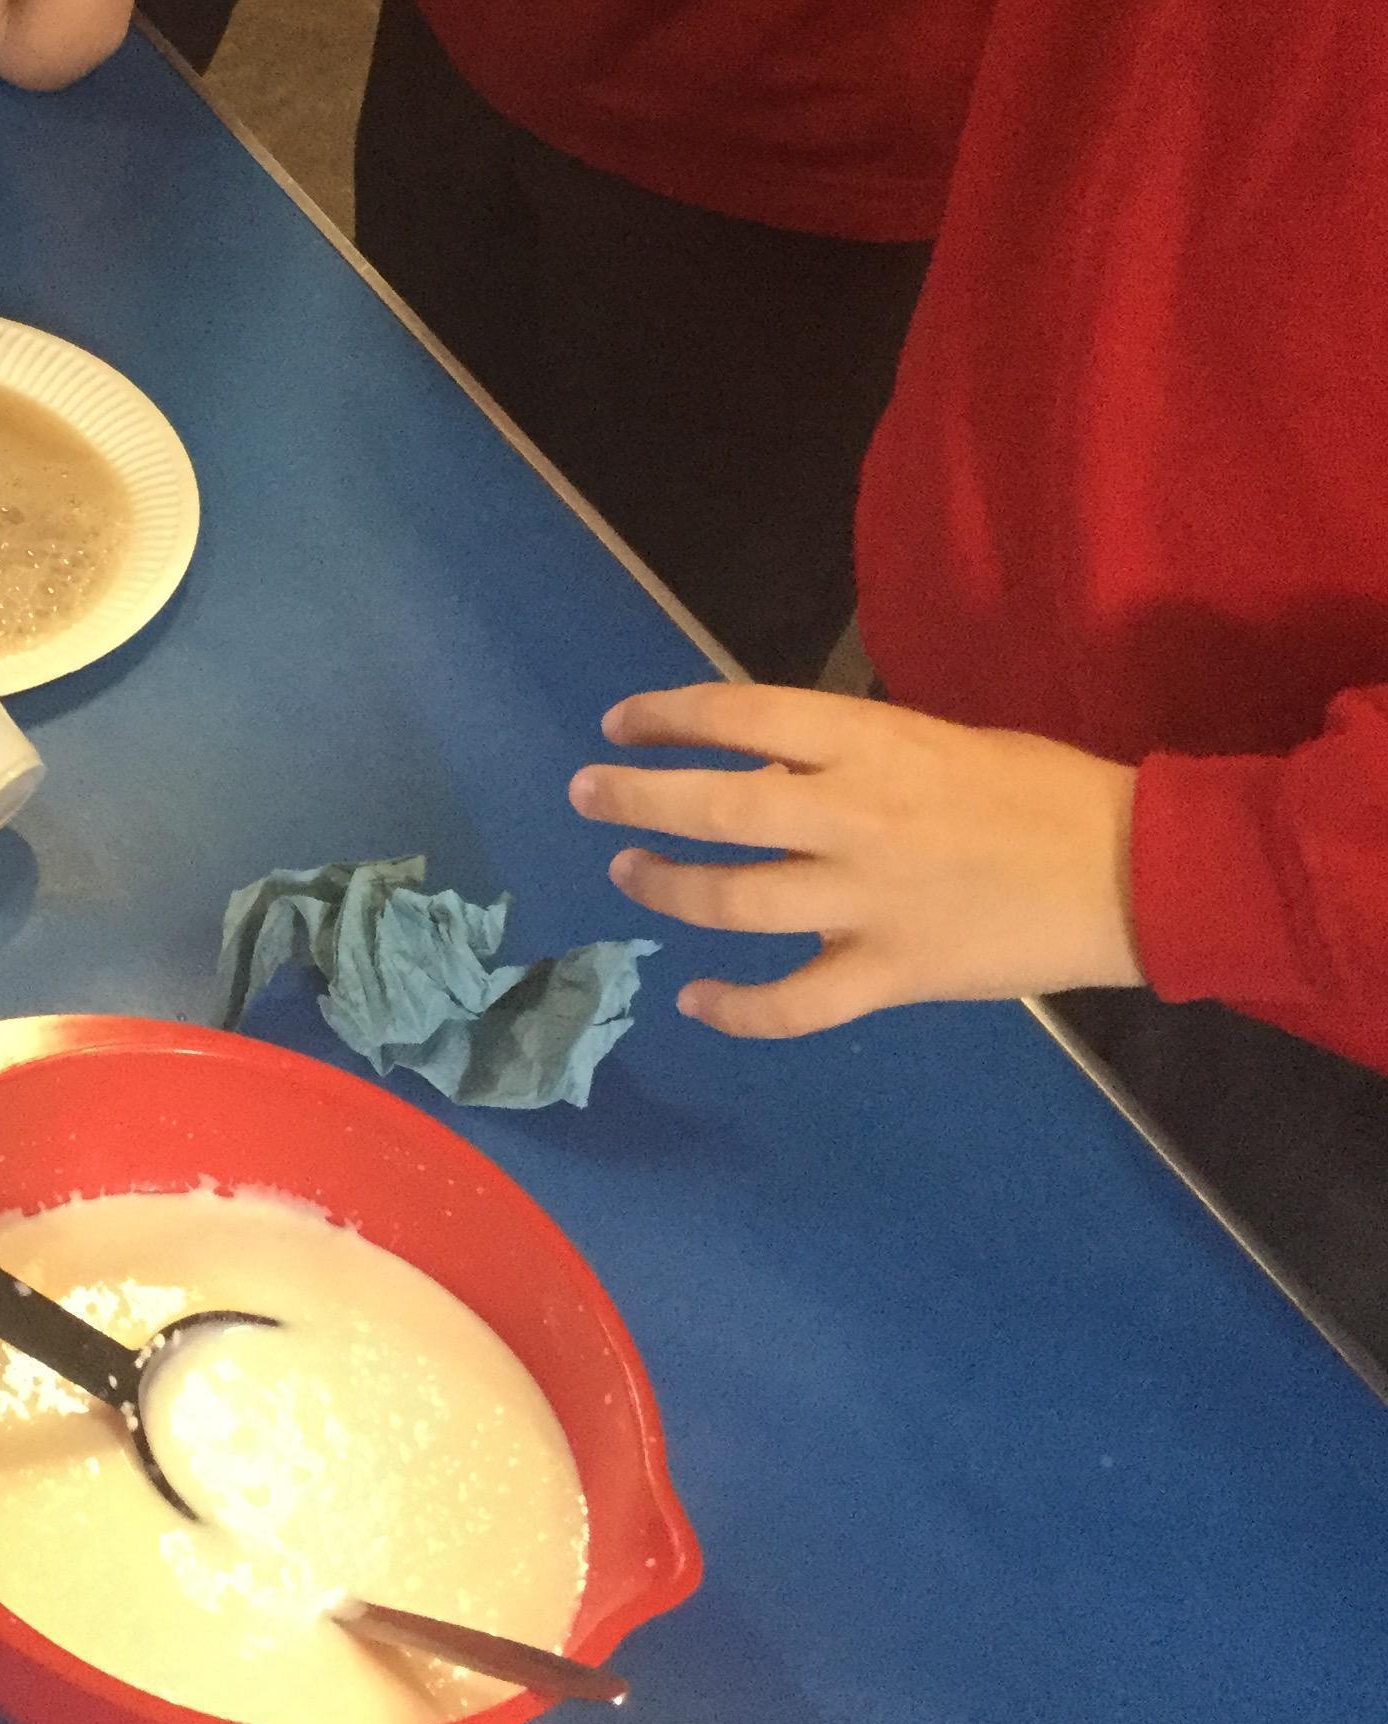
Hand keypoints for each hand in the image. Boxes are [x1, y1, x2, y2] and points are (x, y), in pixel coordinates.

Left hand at [568, 685, 1142, 1036]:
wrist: (1135, 870)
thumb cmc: (1040, 790)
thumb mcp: (936, 737)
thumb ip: (849, 751)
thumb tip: (766, 756)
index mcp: (869, 742)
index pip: (738, 715)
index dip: (665, 717)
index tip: (621, 724)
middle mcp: (852, 815)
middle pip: (712, 805)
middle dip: (633, 799)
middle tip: (587, 795)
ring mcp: (866, 899)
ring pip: (731, 900)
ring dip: (665, 887)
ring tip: (630, 875)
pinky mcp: (892, 972)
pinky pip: (793, 1003)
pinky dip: (733, 1008)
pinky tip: (695, 999)